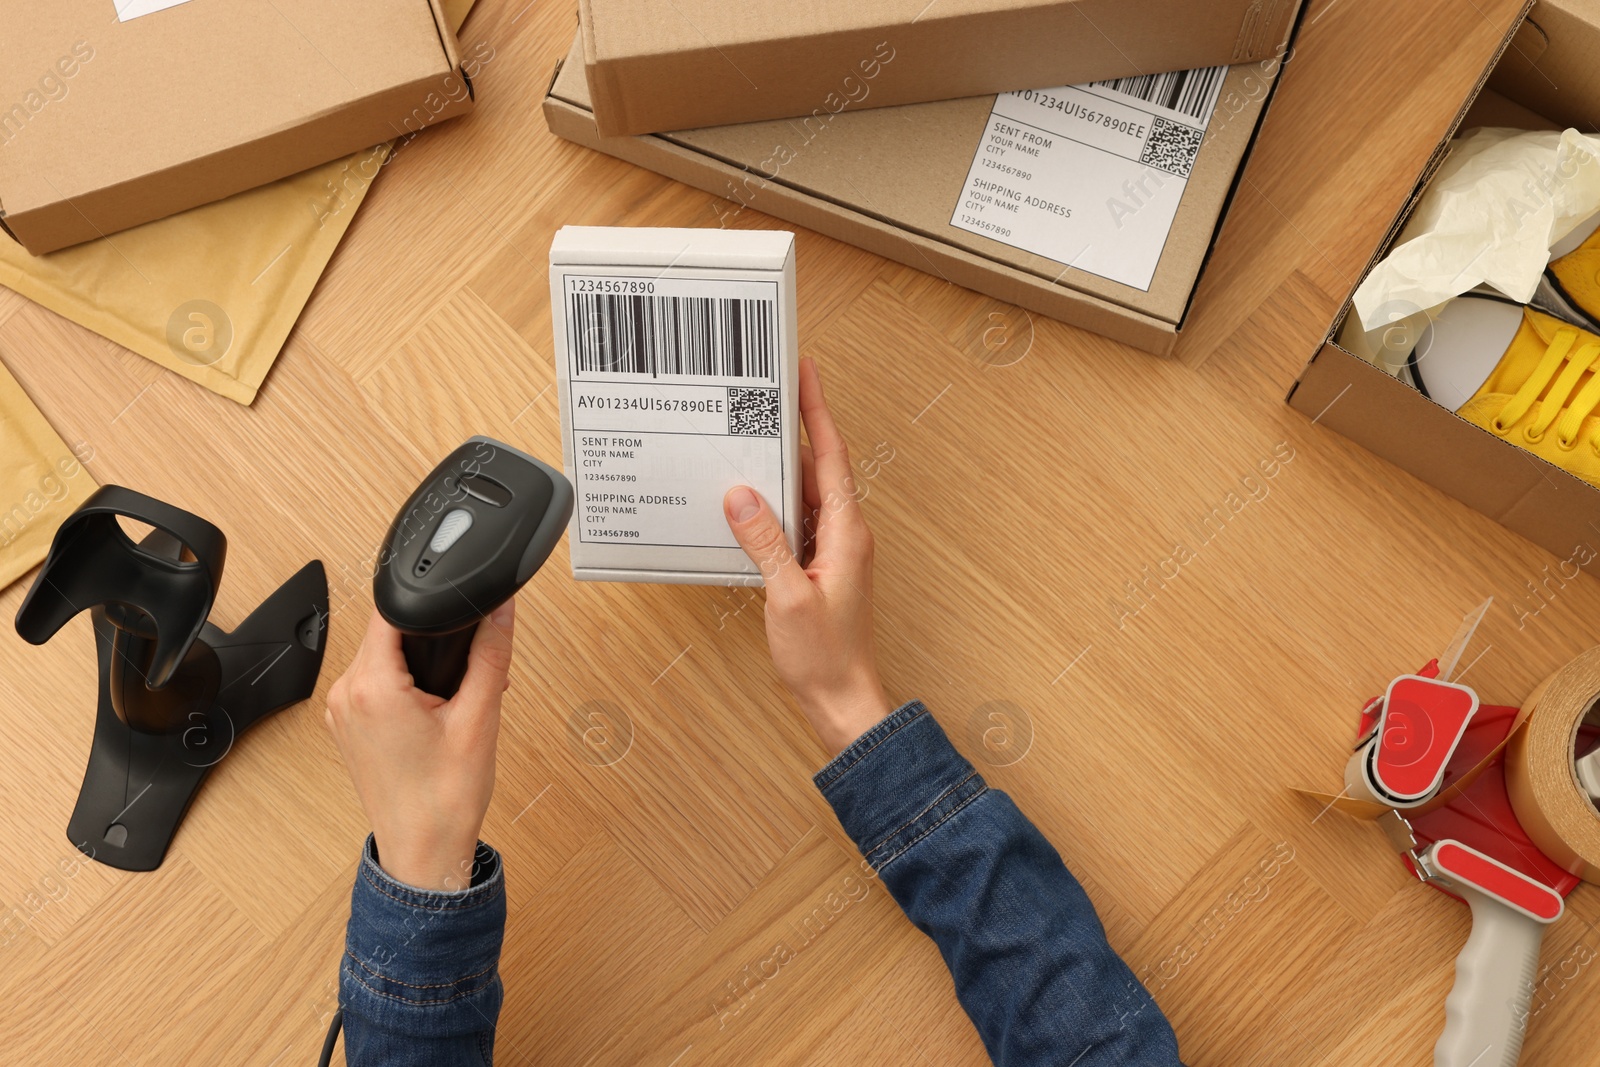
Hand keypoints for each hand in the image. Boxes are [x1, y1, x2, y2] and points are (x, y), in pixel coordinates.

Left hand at [325, 603, 513, 889]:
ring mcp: (339, 713)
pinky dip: (401, 686)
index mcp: (371, 687)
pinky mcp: (345, 727)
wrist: (425, 851)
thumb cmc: (444, 800)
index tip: (454, 611)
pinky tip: (430, 713)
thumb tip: (500, 610)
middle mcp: (344, 695)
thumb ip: (491, 653)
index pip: (390, 610)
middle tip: (460, 674)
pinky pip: (372, 685)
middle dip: (429, 640)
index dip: (426, 603)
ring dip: (415, 664)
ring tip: (448, 700)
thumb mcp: (479, 716)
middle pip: (385, 633)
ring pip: (379, 658)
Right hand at [724, 358, 890, 755]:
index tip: (806, 373)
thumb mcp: (786, 596)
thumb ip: (765, 543)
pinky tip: (750, 500)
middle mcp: (845, 535)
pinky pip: (797, 521)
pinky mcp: (818, 568)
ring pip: (806, 494)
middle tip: (768, 391)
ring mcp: (833, 552)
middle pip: (818, 468)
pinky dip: (775, 504)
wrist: (842, 700)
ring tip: (752, 434)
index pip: (832, 457)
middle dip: (795, 428)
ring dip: (781, 467)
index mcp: (846, 534)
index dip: (818, 412)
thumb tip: (741, 495)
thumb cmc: (824, 657)